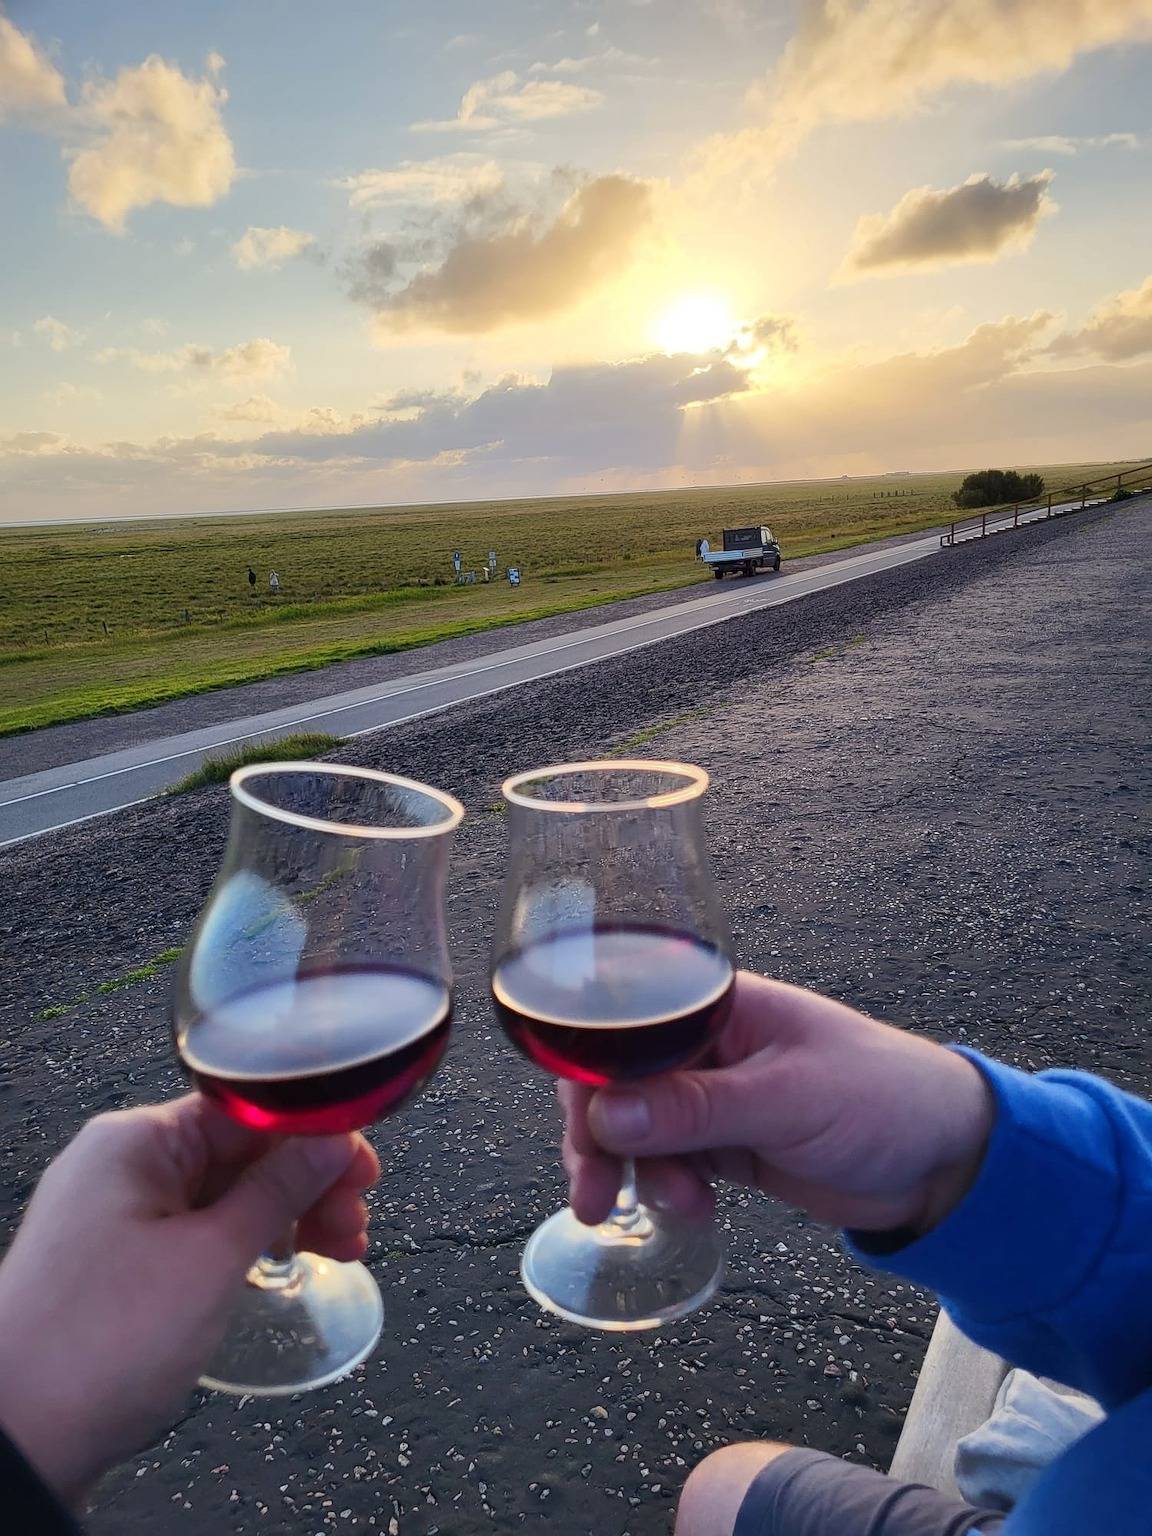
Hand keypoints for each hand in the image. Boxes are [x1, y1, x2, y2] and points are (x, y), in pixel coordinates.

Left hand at [0, 1096, 378, 1504]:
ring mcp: (115, 1213)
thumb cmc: (98, 1344)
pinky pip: (196, 1230)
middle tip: (355, 1225)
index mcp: (135, 1142)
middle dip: (307, 1186)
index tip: (364, 1172)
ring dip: (285, 1218)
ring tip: (336, 1252)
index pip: (249, 1113)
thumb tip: (334, 1142)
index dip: (317, 1138)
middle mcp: (121, 1165)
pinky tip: (280, 1264)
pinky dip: (244, 1244)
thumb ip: (280, 1191)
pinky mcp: (116, 1260)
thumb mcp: (212, 1259)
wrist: (15, 1440)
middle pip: (239, 1153)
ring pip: (222, 1194)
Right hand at [562, 971, 992, 1234]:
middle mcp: (703, 1044)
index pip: (623, 1024)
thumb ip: (698, 1108)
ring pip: (635, 1129)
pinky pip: (666, 1162)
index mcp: (717, 1004)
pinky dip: (665, 1189)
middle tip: (594, 1195)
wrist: (944, 1161)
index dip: (587, 1071)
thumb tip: (609, 1115)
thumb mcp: (789, 1100)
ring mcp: (710, 1095)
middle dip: (599, 1138)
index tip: (581, 1129)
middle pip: (616, 1081)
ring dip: (637, 1172)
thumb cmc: (883, 1096)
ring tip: (679, 1206)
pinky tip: (695, 1211)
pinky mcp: (723, 1141)